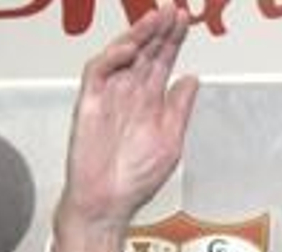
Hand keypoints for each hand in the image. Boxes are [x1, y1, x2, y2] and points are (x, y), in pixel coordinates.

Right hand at [53, 5, 199, 251]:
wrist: (107, 203)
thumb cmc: (135, 179)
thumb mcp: (170, 140)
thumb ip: (179, 108)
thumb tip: (191, 78)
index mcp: (149, 102)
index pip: (161, 62)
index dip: (172, 41)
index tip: (185, 21)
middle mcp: (129, 94)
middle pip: (145, 52)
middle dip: (159, 30)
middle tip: (174, 10)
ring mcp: (109, 96)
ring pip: (122, 55)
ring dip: (139, 34)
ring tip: (156, 18)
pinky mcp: (90, 102)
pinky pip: (98, 70)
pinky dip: (114, 56)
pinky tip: (131, 46)